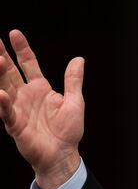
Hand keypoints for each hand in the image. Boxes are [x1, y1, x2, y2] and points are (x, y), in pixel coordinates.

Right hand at [0, 30, 83, 188]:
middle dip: (3, 57)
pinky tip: (1, 92)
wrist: (63, 154)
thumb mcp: (74, 101)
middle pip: (10, 72)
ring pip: (5, 87)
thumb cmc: (68, 130)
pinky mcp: (15, 125)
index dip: (21, 49)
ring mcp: (18, 109)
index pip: (28, 64)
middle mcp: (26, 95)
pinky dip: (3, 103)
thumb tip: (79, 59)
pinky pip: (7, 112)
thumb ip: (73, 81)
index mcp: (40, 88)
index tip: (13, 33)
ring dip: (0, 74)